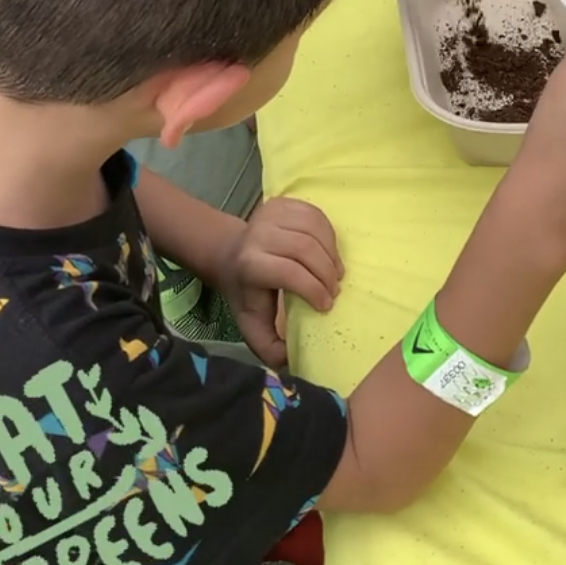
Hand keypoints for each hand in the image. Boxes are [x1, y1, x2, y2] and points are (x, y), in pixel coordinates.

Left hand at [217, 198, 343, 367]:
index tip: (325, 306)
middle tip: (333, 291)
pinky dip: (328, 235)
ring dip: (331, 253)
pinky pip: (316, 214)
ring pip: (314, 229)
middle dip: (326, 273)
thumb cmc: (247, 294)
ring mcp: (270, 214)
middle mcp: (258, 235)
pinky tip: (328, 252)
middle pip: (306, 249)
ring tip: (334, 273)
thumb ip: (269, 348)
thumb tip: (293, 362)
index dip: (313, 289)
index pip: (290, 272)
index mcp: (250, 264)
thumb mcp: (251, 325)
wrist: (231, 255)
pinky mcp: (282, 202)